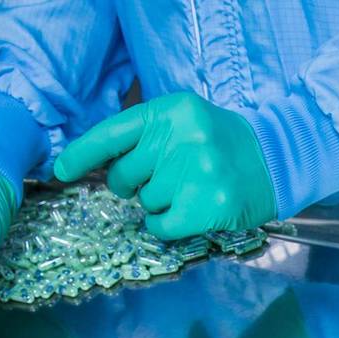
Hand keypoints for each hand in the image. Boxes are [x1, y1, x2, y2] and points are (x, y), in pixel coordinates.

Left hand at [53, 92, 276, 238]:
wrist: (276, 161)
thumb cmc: (222, 144)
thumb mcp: (186, 122)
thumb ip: (147, 136)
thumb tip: (101, 166)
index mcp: (170, 112)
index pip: (112, 133)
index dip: (82, 154)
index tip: (61, 171)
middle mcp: (180, 139)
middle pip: (124, 175)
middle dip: (131, 184)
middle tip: (159, 181)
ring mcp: (194, 173)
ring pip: (145, 202)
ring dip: (159, 203)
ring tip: (189, 190)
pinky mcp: (205, 206)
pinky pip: (160, 225)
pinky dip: (166, 224)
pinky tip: (188, 212)